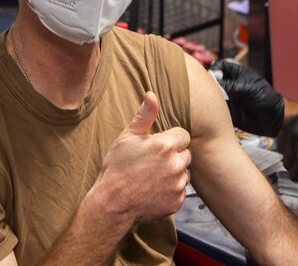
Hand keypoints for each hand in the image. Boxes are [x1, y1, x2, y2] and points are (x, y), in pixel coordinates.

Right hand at [91, 92, 190, 224]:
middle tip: (153, 162)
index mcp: (165, 145)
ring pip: (184, 172)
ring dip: (174, 172)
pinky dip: (171, 190)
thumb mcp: (128, 137)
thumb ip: (144, 115)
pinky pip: (181, 190)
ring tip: (153, 176)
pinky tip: (155, 189)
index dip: (170, 139)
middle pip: (186, 154)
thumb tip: (152, 94)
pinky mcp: (177, 201)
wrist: (112, 204)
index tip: (156, 147)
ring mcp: (177, 184)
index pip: (183, 135)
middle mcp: (175, 164)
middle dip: (173, 155)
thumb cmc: (117, 168)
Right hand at [214, 61, 283, 136]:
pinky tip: (214, 110)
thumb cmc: (264, 96)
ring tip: (212, 100)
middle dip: (209, 84)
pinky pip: (215, 107)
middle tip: (209, 90)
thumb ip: (229, 86)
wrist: (272, 116)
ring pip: (212, 94)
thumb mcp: (247, 88)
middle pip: (213, 80)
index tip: (212, 76)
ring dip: (209, 97)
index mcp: (235, 73)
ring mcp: (227, 97)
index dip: (214, 69)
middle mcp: (229, 84)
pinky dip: (212, 108)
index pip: (220, 66)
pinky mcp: (227, 110)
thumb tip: (213, 85)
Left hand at [278, 110, 297, 179]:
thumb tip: (292, 136)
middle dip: (293, 155)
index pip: (282, 136)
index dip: (290, 144)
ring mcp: (297, 149)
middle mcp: (292, 133)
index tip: (296, 149)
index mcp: (294, 121)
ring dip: (297, 166)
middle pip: (283, 150)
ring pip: (287, 163)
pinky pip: (294, 175)